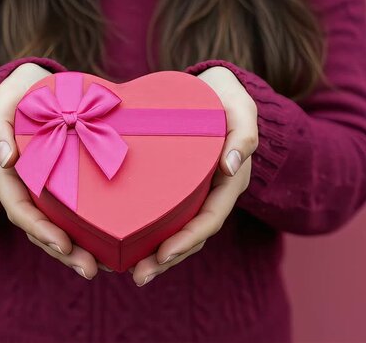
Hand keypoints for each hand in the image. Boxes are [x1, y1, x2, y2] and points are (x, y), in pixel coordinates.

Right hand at [0, 63, 101, 279]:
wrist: (34, 89)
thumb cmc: (17, 94)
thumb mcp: (1, 102)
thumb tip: (5, 158)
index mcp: (5, 173)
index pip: (19, 209)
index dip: (40, 229)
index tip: (63, 244)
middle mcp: (23, 187)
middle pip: (40, 227)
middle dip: (63, 251)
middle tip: (91, 269)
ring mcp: (43, 189)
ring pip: (57, 225)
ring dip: (77, 249)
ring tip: (104, 266)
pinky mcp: (63, 185)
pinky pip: (73, 211)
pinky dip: (87, 228)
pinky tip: (109, 242)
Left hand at [130, 66, 258, 285]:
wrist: (212, 90)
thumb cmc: (226, 97)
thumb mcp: (241, 108)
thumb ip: (244, 135)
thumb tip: (231, 167)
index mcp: (229, 182)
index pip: (210, 219)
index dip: (188, 239)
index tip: (163, 254)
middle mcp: (211, 193)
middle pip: (191, 235)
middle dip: (166, 258)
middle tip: (139, 275)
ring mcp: (193, 192)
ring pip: (176, 229)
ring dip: (154, 253)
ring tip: (127, 269)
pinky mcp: (174, 185)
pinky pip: (162, 212)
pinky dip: (145, 229)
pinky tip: (121, 239)